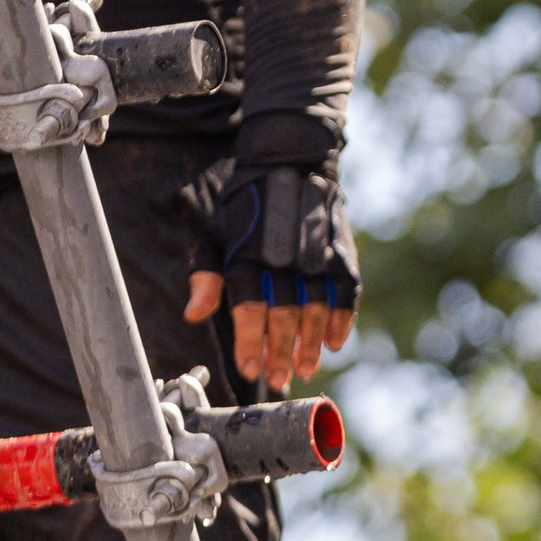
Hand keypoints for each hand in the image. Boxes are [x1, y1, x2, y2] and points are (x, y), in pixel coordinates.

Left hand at [187, 160, 358, 393]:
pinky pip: (346, 291)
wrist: (289, 162)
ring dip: (311, 343)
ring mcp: (315, 253)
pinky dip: (342, 318)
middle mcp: (282, 255)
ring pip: (316, 307)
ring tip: (305, 368)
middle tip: (278, 378)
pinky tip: (335, 342)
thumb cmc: (243, 209)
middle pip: (284, 314)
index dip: (250, 342)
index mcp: (246, 255)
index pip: (248, 308)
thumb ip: (205, 277)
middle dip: (281, 351)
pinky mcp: (340, 250)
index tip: (250, 370)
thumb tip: (194, 315)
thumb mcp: (214, 235)